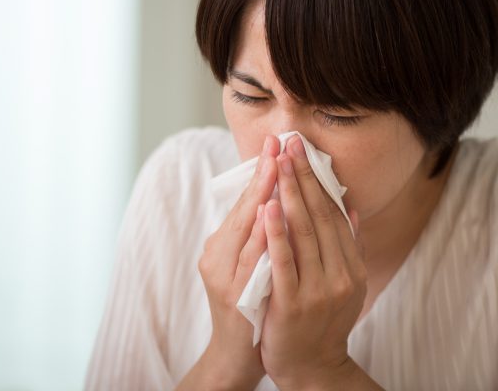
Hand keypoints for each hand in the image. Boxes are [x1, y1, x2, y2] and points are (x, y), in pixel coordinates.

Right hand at [184, 136, 278, 389]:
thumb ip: (260, 233)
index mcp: (223, 245)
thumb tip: (280, 198)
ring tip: (275, 166)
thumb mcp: (251, 263)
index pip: (245, 201)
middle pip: (242, 208)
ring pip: (243, 229)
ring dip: (260, 196)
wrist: (237, 354)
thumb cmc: (250, 304)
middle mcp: (217, 255)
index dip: (261, 171)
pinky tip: (270, 213)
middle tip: (277, 143)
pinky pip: (249, 259)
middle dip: (262, 174)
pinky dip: (260, 235)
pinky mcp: (233, 294)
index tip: (276, 142)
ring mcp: (223, 275)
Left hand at [259, 135, 367, 389]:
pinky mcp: (293, 303)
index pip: (333, 213)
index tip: (304, 151)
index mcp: (352, 265)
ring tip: (278, 162)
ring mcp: (318, 289)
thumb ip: (351, 246)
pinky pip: (284, 261)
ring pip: (303, 232)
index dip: (318, 180)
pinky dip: (276, 233)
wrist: (312, 368)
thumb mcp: (346, 284)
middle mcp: (340, 274)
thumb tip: (353, 208)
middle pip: (319, 215)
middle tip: (290, 143)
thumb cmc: (323, 321)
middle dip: (302, 176)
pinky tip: (268, 206)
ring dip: (289, 194)